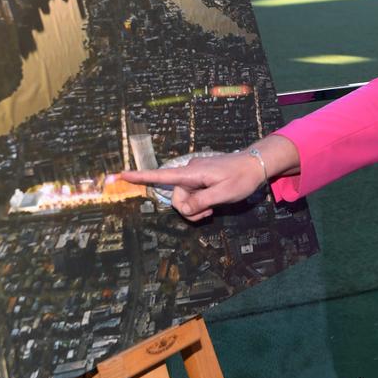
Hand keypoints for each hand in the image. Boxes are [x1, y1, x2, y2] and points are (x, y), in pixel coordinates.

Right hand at [119, 151, 267, 221]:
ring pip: (184, 198)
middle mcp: (189, 172)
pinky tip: (212, 203)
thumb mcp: (223, 194)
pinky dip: (199, 203)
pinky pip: (192, 195)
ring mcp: (194, 175)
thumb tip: (184, 207)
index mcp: (192, 173)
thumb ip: (201, 201)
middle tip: (208, 212)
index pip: (161, 175)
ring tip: (212, 208)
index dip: (141, 177)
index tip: (121, 175)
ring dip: (195, 208)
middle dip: (188, 210)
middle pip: (176, 197)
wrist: (256, 165)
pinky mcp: (200, 178)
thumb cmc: (241, 178)